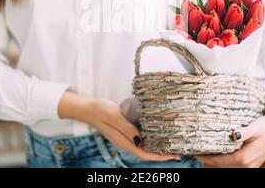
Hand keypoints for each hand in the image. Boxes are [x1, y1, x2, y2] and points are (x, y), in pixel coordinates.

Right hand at [58, 92, 179, 161]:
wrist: (86, 107)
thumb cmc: (100, 110)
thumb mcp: (115, 116)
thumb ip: (128, 129)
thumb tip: (141, 140)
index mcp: (122, 141)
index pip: (144, 154)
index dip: (159, 157)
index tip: (173, 155)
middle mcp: (124, 142)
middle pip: (145, 152)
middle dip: (161, 154)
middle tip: (177, 150)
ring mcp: (122, 137)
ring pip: (142, 147)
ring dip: (156, 147)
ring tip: (169, 144)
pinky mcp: (122, 131)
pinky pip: (138, 139)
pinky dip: (148, 139)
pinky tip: (155, 134)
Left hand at [196, 114, 264, 167]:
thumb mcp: (255, 127)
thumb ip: (244, 132)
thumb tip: (234, 135)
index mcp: (245, 157)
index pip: (221, 161)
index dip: (207, 158)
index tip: (196, 153)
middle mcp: (248, 165)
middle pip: (223, 166)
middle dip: (210, 161)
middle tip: (197, 154)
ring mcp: (251, 166)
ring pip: (228, 168)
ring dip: (217, 163)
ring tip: (204, 156)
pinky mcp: (252, 164)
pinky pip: (235, 166)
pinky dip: (225, 163)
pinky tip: (217, 157)